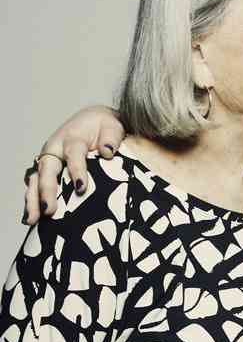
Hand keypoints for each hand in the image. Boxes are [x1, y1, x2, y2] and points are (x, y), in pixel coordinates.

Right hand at [23, 106, 122, 223]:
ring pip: (36, 179)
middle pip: (47, 169)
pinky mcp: (46, 171)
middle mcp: (55, 149)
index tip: (81, 188)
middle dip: (47, 189)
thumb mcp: (112, 127)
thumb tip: (108, 150)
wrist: (93, 122)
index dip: (77, 170)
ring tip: (32, 220)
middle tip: (49, 210)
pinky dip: (33, 201)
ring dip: (33, 199)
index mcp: (73, 138)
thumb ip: (111, 137)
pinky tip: (33, 219)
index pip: (74, 154)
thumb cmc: (103, 127)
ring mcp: (48, 161)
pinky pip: (35, 186)